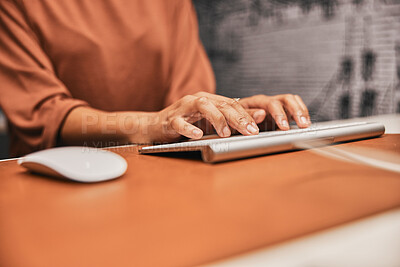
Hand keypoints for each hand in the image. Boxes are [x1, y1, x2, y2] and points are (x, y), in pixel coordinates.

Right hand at [150, 92, 309, 142]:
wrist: (155, 126)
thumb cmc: (187, 124)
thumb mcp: (211, 122)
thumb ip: (233, 119)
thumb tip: (261, 118)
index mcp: (209, 100)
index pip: (232, 104)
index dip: (246, 116)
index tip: (258, 129)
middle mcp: (198, 100)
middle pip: (221, 105)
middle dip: (237, 118)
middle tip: (250, 131)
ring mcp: (183, 108)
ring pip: (203, 107)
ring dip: (216, 120)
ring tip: (226, 133)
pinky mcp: (170, 120)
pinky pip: (180, 122)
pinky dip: (190, 128)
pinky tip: (198, 134)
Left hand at [239, 94, 310, 130]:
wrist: (233, 119)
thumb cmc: (234, 119)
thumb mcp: (236, 118)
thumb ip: (248, 116)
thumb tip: (261, 114)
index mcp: (256, 101)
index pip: (271, 104)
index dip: (279, 115)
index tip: (284, 127)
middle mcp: (267, 101)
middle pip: (286, 99)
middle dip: (295, 112)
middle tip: (302, 125)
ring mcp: (275, 105)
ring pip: (292, 101)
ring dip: (301, 111)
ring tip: (306, 124)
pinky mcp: (281, 111)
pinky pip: (295, 107)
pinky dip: (301, 113)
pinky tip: (305, 123)